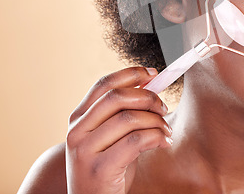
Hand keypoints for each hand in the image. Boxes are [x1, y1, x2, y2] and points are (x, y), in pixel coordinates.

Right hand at [65, 67, 171, 193]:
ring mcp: (85, 151)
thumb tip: (150, 84)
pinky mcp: (99, 169)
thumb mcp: (110, 136)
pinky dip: (156, 137)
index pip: (104, 84)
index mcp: (78, 118)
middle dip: (148, 98)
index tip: (153, 74)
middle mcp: (77, 131)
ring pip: (129, 118)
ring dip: (156, 121)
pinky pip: (136, 141)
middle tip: (164, 108)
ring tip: (166, 130)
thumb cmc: (107, 168)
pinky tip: (164, 142)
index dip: (131, 74)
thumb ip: (123, 112)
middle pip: (117, 97)